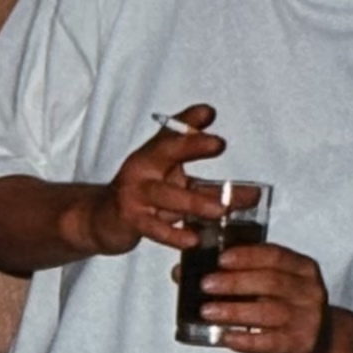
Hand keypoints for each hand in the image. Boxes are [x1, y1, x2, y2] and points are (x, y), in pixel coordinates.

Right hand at [81, 103, 229, 255]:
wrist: (101, 219)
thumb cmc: (144, 193)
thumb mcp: (170, 174)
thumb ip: (208, 180)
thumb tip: (251, 183)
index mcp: (156, 152)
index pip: (175, 132)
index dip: (190, 121)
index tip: (209, 113)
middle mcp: (144, 167)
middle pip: (167, 151)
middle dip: (192, 145)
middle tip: (218, 143)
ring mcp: (135, 193)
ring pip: (166, 195)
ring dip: (194, 202)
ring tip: (220, 210)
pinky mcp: (130, 219)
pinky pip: (154, 228)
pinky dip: (174, 234)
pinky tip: (193, 239)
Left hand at [195, 239, 333, 352]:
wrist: (322, 343)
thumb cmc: (287, 308)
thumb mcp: (274, 286)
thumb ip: (237, 275)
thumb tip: (182, 272)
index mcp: (302, 268)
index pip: (275, 256)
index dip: (247, 256)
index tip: (221, 258)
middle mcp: (308, 291)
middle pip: (270, 282)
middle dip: (235, 282)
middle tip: (205, 284)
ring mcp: (307, 318)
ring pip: (268, 312)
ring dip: (234, 311)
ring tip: (206, 311)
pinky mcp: (299, 344)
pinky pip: (268, 342)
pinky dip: (244, 340)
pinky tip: (224, 337)